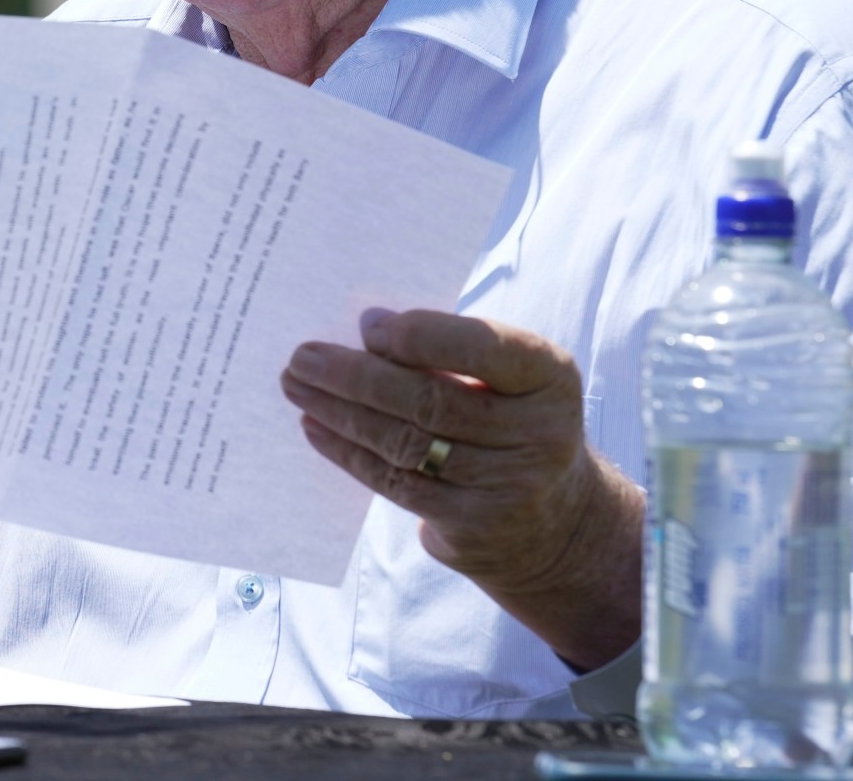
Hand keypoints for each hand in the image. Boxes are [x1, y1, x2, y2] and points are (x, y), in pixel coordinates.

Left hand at [280, 307, 642, 669]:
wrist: (556, 522)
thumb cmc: (512, 422)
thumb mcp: (508, 378)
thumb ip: (450, 348)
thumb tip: (370, 328)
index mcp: (550, 378)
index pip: (484, 349)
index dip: (422, 337)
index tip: (369, 326)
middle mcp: (540, 434)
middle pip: (430, 400)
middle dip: (356, 376)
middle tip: (302, 358)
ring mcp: (507, 487)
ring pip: (405, 443)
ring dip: (340, 413)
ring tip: (297, 386)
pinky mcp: (472, 526)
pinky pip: (396, 482)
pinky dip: (349, 452)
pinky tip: (317, 427)